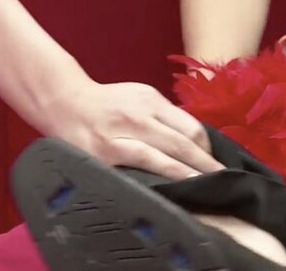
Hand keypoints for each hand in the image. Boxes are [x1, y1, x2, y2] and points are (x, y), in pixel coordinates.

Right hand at [39, 78, 224, 178]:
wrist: (63, 102)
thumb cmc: (109, 104)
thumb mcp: (141, 98)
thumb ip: (166, 117)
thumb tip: (196, 143)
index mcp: (151, 100)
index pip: (190, 126)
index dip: (206, 147)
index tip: (216, 162)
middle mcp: (138, 115)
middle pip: (180, 142)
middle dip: (204, 163)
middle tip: (221, 180)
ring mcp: (120, 135)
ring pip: (161, 157)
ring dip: (186, 174)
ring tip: (203, 186)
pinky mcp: (103, 154)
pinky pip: (136, 167)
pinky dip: (157, 178)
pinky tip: (169, 188)